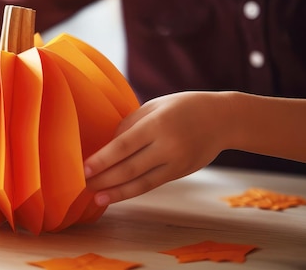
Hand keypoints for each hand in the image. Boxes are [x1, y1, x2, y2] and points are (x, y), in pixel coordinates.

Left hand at [84, 91, 230, 205]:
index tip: (84, 168)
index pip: (124, 145)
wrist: (222, 119)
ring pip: (141, 182)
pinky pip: (152, 184)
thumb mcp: (154, 106)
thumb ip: (130, 124)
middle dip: (104, 178)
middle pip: (130, 167)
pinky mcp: (180, 172)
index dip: (102, 159)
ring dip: (116, 192)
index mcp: (158, 123)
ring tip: (97, 198)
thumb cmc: (182, 107)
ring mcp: (176, 161)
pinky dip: (132, 191)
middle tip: (83, 185)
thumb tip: (106, 146)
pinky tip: (117, 195)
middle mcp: (168, 145)